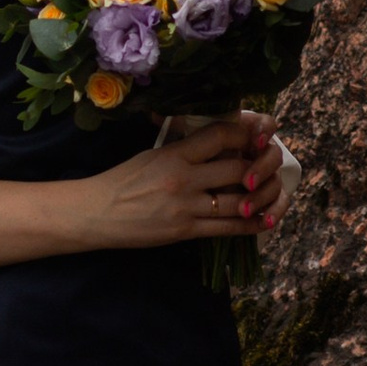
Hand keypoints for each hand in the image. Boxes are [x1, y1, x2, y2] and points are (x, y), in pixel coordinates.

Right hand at [81, 111, 283, 250]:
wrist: (97, 213)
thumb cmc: (123, 180)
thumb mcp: (152, 153)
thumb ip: (184, 146)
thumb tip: (218, 137)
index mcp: (174, 153)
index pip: (220, 136)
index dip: (246, 134)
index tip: (256, 135)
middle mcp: (184, 178)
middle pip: (238, 169)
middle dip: (260, 167)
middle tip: (268, 166)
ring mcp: (186, 207)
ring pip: (239, 201)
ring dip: (261, 197)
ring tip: (269, 192)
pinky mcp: (185, 231)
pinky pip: (229, 228)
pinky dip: (252, 223)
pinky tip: (265, 219)